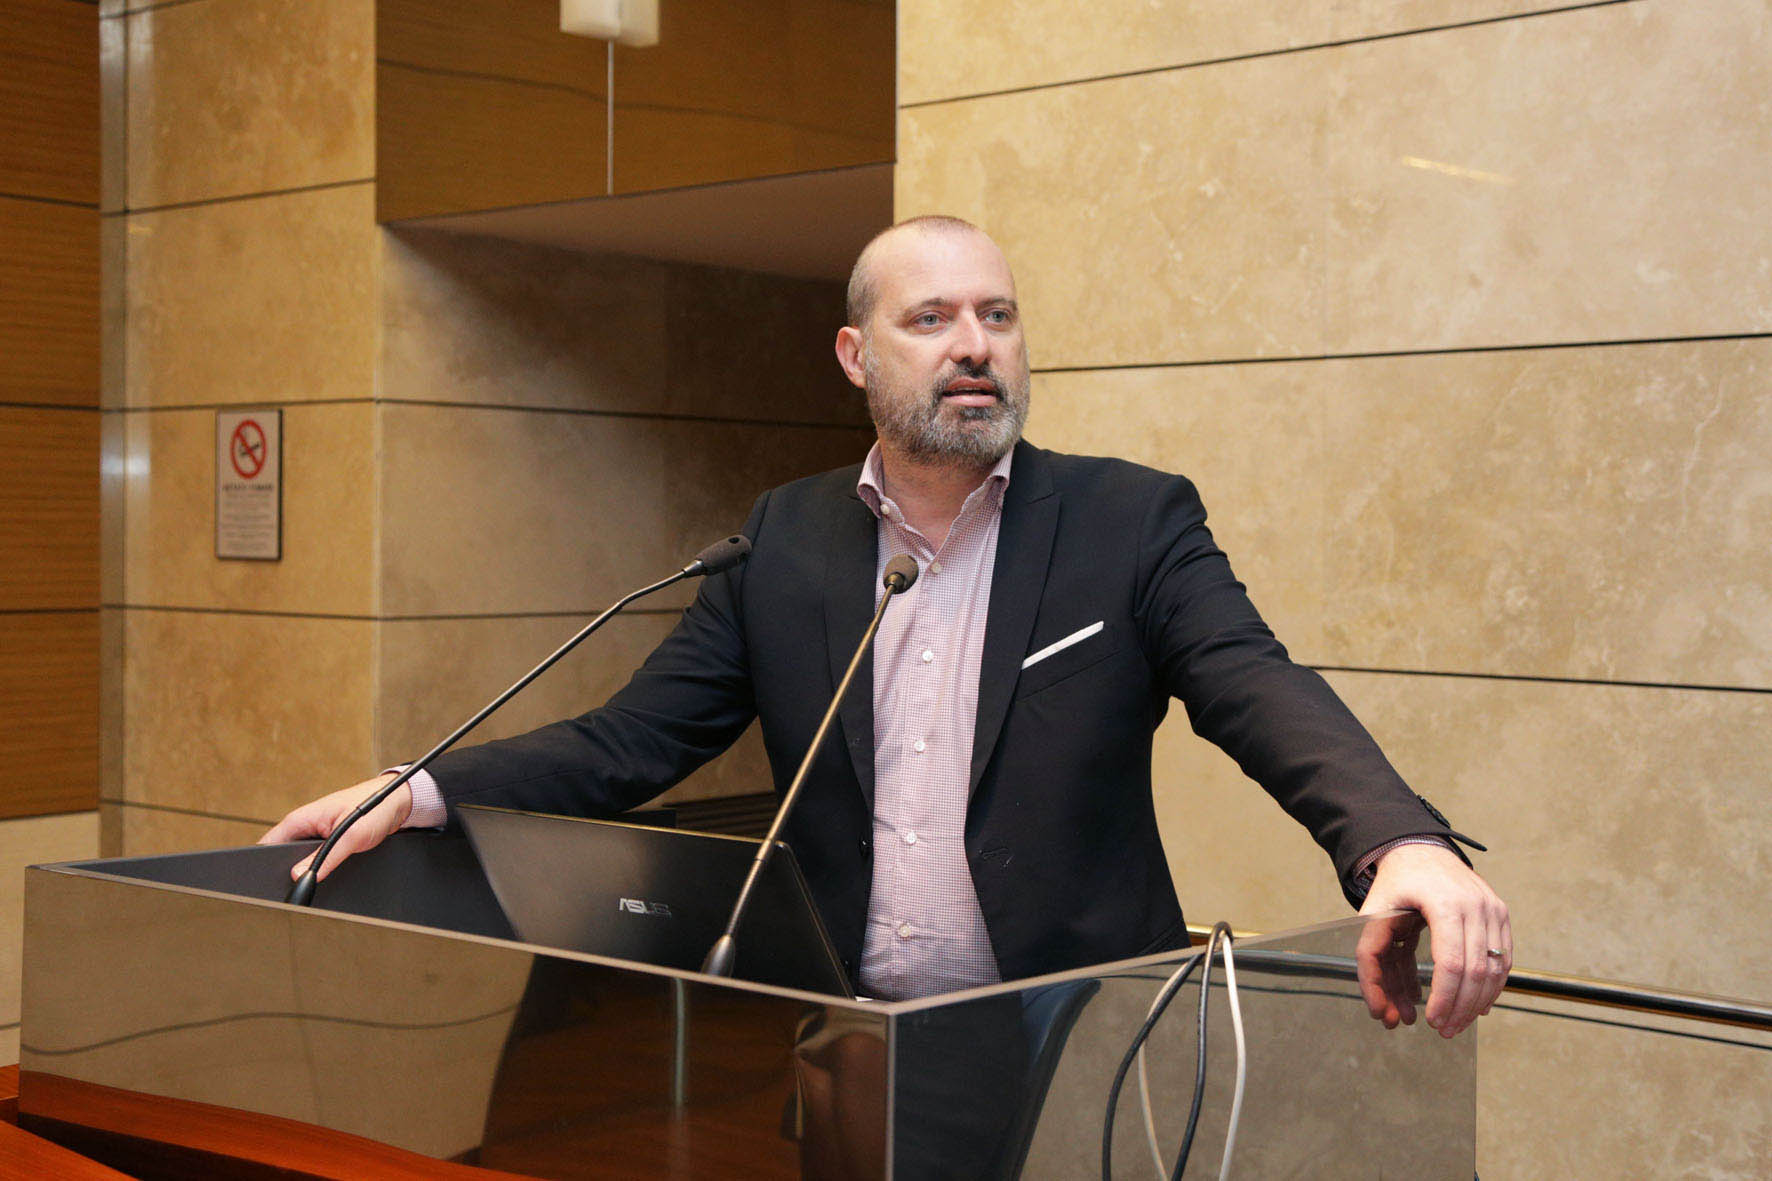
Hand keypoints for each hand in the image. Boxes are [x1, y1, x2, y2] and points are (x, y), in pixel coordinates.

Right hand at [258, 773, 412, 881]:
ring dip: (306, 868)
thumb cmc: (376, 807)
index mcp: (301, 817)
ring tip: (315, 877)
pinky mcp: (328, 840)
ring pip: (299, 857)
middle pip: (282, 854)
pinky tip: (326, 873)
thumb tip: (299, 875)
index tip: (273, 884)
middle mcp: (305, 824)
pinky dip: (319, 866)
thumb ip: (325, 858)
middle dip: (287, 870)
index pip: (268, 844)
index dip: (267, 865)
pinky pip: (315, 857)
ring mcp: (316, 832)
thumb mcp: (350, 837)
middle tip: (300, 885)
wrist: (399, 802)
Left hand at [1354, 843, 1510, 1037]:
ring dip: (1478, 1003)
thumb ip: (1368, 958)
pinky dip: (1492, 985)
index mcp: (1444, 903)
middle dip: (1461, 1008)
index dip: (1445, 999)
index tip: (1432, 1020)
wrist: (1420, 848)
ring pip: (1495, 969)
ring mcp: (1493, 908)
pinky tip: (1476, 1004)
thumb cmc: (1395, 883)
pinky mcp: (1500, 913)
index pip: (1452, 964)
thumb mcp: (1372, 913)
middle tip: (1445, 1030)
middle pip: (1476, 972)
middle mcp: (1475, 904)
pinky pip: (1504, 958)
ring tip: (1457, 1023)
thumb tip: (1378, 1009)